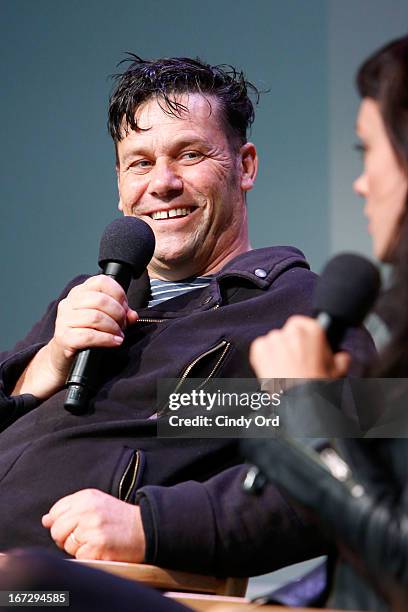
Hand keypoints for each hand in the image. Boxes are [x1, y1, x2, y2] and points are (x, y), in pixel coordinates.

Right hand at [12, 275, 138, 397]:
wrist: (63, 355)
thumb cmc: (85, 333)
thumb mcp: (104, 319)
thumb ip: (120, 314)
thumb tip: (132, 315)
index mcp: (79, 292)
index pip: (101, 281)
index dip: (118, 294)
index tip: (125, 307)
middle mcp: (69, 302)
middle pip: (100, 300)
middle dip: (118, 314)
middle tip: (123, 325)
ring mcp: (64, 320)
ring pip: (95, 317)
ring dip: (113, 327)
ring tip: (119, 335)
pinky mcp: (63, 337)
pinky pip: (89, 336)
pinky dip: (106, 339)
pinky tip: (114, 342)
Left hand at [41, 489, 145, 561]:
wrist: (145, 528)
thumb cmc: (118, 517)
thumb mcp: (96, 503)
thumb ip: (70, 509)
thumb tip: (45, 520)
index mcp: (86, 496)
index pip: (55, 512)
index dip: (61, 523)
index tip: (75, 525)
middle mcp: (87, 510)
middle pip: (57, 530)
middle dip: (66, 538)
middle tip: (85, 536)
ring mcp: (92, 528)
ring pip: (67, 545)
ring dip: (78, 548)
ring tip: (96, 541)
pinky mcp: (97, 546)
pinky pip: (78, 557)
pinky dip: (87, 557)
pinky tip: (100, 549)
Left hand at [250, 315, 350, 379]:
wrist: (298, 402)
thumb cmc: (316, 387)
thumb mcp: (337, 372)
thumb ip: (341, 359)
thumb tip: (342, 357)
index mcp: (314, 330)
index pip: (306, 323)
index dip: (306, 338)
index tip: (306, 347)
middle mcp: (293, 331)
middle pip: (290, 331)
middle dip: (292, 344)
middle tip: (297, 361)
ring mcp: (275, 339)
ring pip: (275, 340)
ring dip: (279, 351)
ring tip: (285, 369)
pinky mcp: (259, 348)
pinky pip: (261, 348)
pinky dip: (264, 358)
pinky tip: (274, 370)